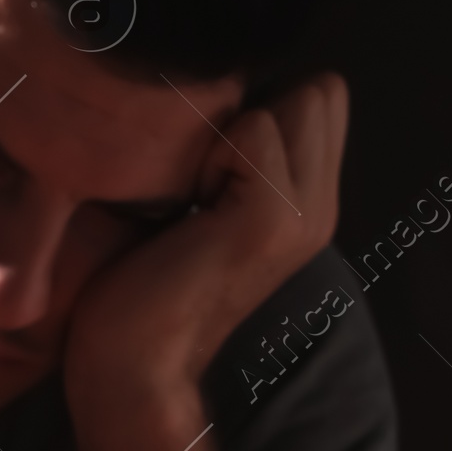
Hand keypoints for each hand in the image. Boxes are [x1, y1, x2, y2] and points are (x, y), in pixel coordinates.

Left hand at [63, 72, 348, 409]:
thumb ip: (231, 155)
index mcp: (309, 203)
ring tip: (192, 194)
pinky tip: (184, 209)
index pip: (322, 94)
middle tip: (200, 179)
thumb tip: (218, 86)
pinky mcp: (273, 219)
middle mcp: (321, 208)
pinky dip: (208, 151)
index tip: (205, 167)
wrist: (129, 364)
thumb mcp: (197, 204)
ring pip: (296, 99)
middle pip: (320, 90)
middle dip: (252, 111)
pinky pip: (254, 128)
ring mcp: (305, 215)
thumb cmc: (137, 283)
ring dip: (228, 130)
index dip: (256, 107)